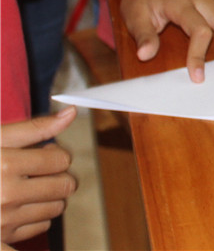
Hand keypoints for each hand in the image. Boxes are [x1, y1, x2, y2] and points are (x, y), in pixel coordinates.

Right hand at [1, 107, 76, 244]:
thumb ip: (35, 128)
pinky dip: (36, 215)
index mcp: (5, 165)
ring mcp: (4, 218)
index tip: (46, 153)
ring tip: (29, 187)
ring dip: (50, 196)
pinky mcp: (3, 236)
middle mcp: (6, 194)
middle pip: (65, 185)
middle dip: (58, 176)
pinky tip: (19, 205)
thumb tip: (70, 114)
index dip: (56, 154)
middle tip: (41, 171)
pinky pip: (42, 225)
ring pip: (57, 206)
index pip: (61, 160)